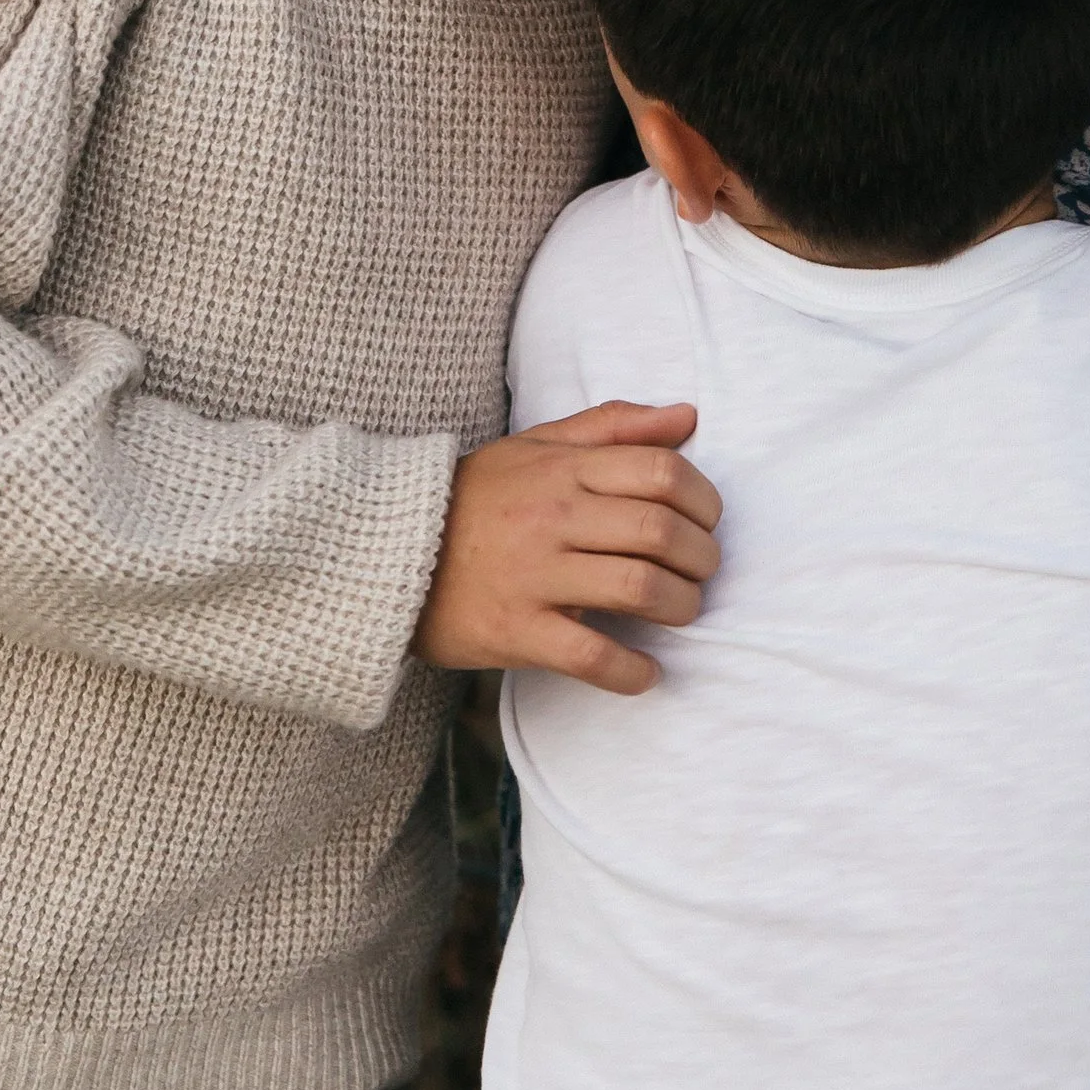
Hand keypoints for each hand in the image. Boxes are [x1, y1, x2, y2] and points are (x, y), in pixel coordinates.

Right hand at [415, 402, 721, 695]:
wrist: (383, 550)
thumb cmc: (476, 497)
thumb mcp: (537, 445)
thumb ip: (612, 426)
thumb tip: (687, 416)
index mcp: (563, 468)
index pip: (661, 472)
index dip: (704, 498)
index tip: (706, 520)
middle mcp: (553, 516)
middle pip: (660, 532)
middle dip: (701, 558)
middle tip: (702, 571)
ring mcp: (534, 575)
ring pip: (638, 590)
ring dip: (680, 608)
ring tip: (681, 613)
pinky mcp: (517, 631)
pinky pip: (591, 656)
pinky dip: (632, 671)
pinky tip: (647, 673)